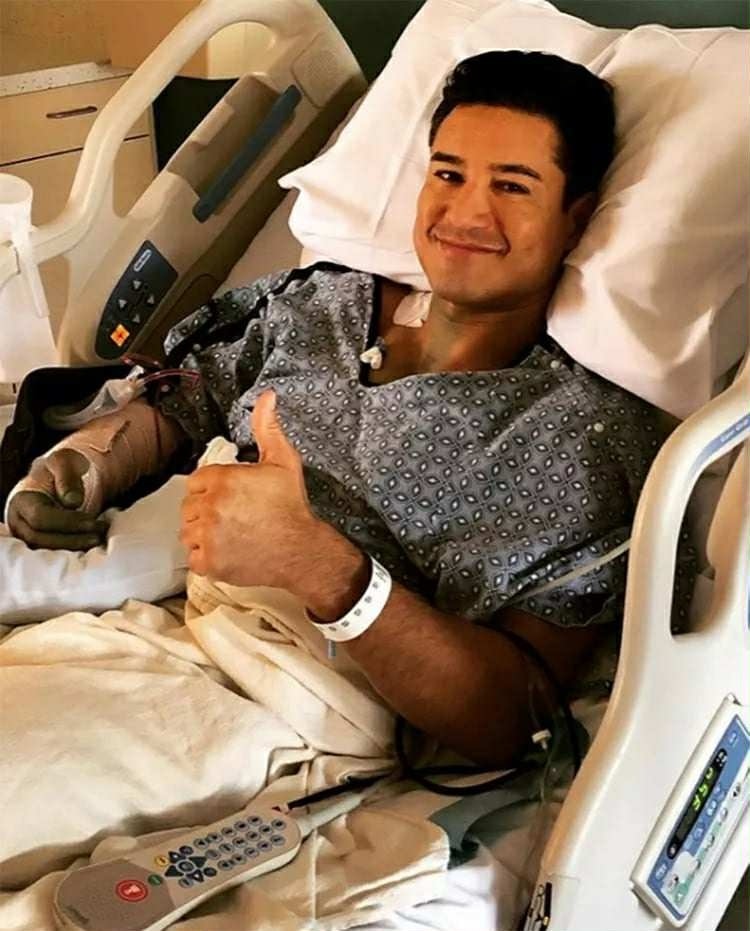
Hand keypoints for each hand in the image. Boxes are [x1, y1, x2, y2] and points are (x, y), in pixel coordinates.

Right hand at [7, 448, 107, 549]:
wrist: (60, 479)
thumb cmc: (61, 469)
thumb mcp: (64, 461)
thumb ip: (67, 476)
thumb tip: (72, 502)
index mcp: (21, 501)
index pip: (40, 518)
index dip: (67, 522)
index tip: (92, 521)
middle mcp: (20, 522)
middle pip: (41, 539)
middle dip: (72, 539)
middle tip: (99, 534)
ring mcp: (28, 536)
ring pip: (47, 551)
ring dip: (74, 549)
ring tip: (98, 540)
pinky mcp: (42, 544)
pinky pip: (54, 555)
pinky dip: (73, 553)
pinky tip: (92, 548)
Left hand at [180, 390, 321, 587]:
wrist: (302, 551)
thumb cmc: (291, 508)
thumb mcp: (283, 462)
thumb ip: (267, 428)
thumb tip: (266, 397)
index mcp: (223, 478)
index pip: (196, 481)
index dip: (212, 489)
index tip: (229, 498)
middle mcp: (211, 506)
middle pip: (189, 506)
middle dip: (206, 510)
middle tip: (232, 517)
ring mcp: (208, 536)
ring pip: (187, 531)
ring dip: (203, 533)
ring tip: (230, 534)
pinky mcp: (208, 562)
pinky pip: (192, 557)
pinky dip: (205, 557)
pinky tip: (227, 550)